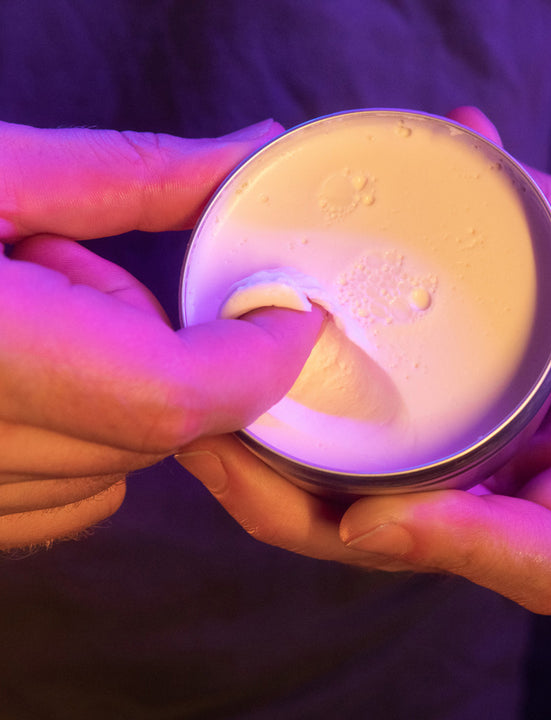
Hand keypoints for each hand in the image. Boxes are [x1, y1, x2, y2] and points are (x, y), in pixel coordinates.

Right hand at [0, 120, 322, 547]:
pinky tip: (8, 375)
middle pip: (152, 428)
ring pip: (113, 473)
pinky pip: (62, 500)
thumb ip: (129, 175)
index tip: (288, 314)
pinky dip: (77, 442)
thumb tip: (244, 154)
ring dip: (113, 398)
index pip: (170, 393)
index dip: (255, 359)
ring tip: (18, 323)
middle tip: (72, 277)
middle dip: (162, 353)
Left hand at [177, 108, 550, 613]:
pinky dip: (267, 464)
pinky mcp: (390, 463)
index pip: (546, 558)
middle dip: (301, 515)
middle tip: (220, 455)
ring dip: (262, 493)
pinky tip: (220, 412)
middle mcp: (500, 496)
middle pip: (397, 550)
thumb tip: (467, 134)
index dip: (463, 547)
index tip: (369, 515)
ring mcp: (437, 486)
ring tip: (199, 431)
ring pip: (341, 527)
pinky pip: (322, 485)